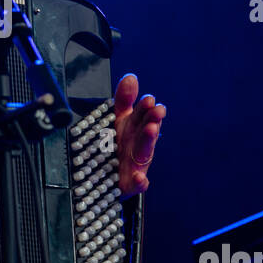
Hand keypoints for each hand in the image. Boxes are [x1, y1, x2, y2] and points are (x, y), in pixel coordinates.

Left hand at [114, 73, 164, 197]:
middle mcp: (138, 146)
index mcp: (134, 129)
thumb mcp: (116, 120)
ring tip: (151, 129)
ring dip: (149, 141)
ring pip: (144, 154)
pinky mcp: (130, 185)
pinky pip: (137, 185)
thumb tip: (131, 77)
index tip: (148, 99)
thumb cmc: (115, 146)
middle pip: (145, 132)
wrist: (105, 179)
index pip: (140, 116)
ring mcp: (135, 165)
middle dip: (152, 120)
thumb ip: (124, 100)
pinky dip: (141, 182)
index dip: (144, 107)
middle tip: (157, 111)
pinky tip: (140, 178)